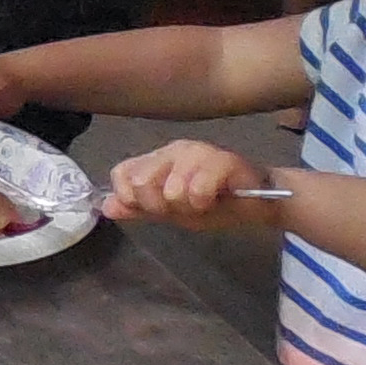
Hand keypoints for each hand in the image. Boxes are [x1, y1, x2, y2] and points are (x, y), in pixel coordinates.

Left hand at [100, 139, 283, 234]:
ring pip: (170, 188)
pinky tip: (216, 200)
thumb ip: (139, 209)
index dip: (130, 197)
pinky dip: (204, 203)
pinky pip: (196, 189)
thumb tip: (105, 207)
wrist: (260, 204)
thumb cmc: (216, 205)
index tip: (153, 210)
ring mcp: (197, 151)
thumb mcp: (172, 213)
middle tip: (184, 207)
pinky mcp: (222, 159)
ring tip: (204, 202)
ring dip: (187, 206)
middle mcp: (173, 151)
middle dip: (160, 206)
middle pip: (141, 182)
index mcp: (158, 160)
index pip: (122, 173)